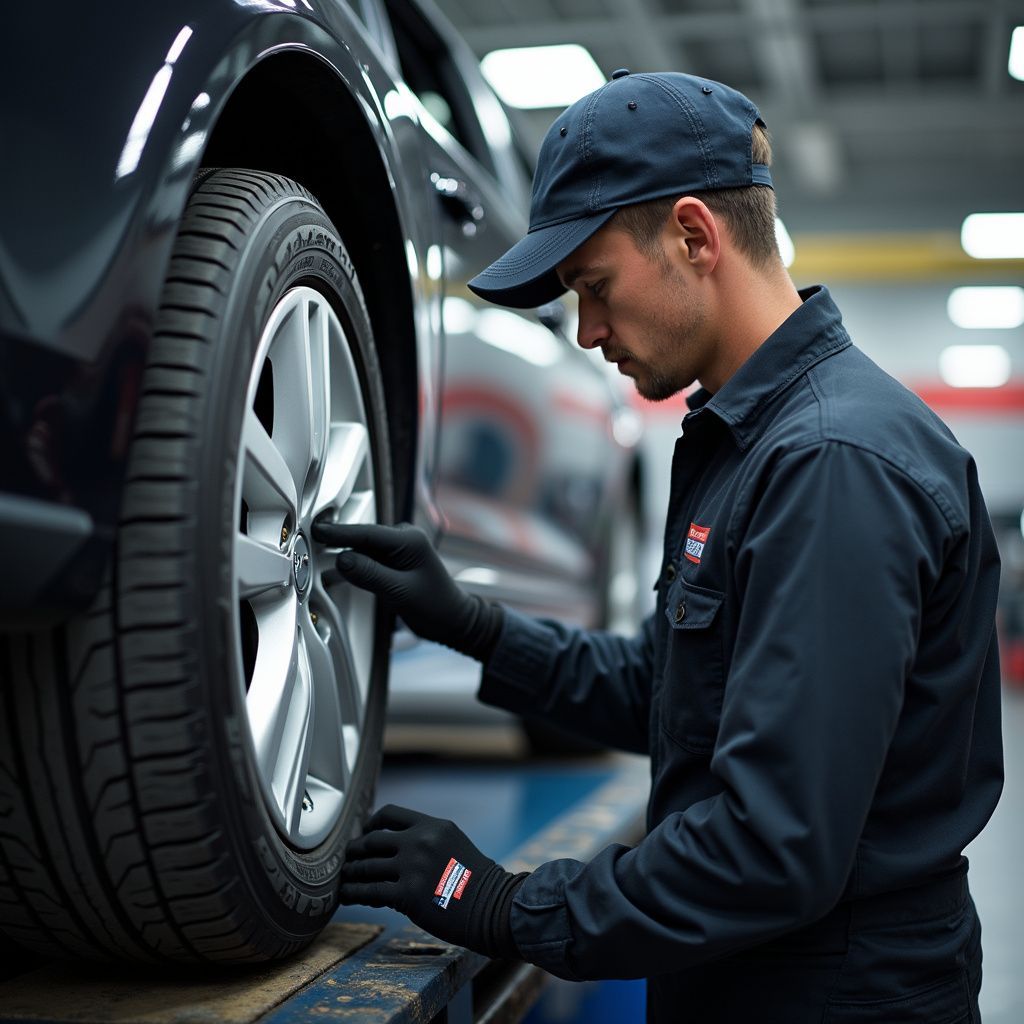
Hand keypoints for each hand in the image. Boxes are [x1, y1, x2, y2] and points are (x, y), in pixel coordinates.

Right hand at [310, 520, 502, 659]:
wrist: (454, 621)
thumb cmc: (437, 607)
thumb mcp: (400, 592)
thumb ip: (370, 575)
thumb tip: (342, 560)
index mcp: (409, 540)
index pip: (366, 533)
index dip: (339, 532)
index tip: (317, 531)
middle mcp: (404, 541)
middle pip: (361, 538)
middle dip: (337, 541)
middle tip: (309, 541)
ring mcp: (398, 552)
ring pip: (363, 549)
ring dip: (343, 554)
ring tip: (317, 557)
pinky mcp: (393, 564)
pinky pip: (368, 560)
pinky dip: (352, 566)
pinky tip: (337, 572)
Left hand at [340, 805, 526, 957]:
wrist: (491, 906)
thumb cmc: (474, 880)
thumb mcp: (453, 843)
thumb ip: (426, 839)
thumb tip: (394, 846)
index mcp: (432, 826)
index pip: (390, 814)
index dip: (371, 823)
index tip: (364, 832)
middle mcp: (420, 841)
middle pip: (373, 840)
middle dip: (356, 850)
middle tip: (348, 858)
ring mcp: (413, 867)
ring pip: (368, 866)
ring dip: (352, 873)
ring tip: (343, 879)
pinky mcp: (407, 894)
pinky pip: (371, 891)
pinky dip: (355, 893)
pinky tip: (348, 895)